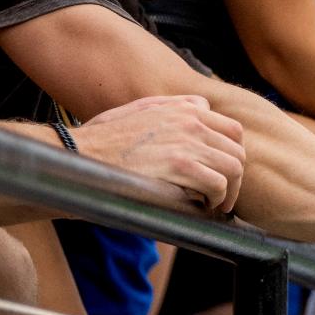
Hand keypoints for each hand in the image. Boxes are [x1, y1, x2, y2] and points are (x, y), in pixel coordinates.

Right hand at [76, 94, 245, 213]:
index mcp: (185, 107)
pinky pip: (218, 184)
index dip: (231, 155)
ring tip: (216, 205)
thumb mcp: (140, 110)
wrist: (77, 156)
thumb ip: (173, 108)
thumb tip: (202, 109)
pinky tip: (204, 207)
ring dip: (229, 192)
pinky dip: (217, 199)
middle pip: (237, 150)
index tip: (223, 173)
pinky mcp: (180, 165)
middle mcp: (191, 119)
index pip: (232, 129)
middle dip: (234, 176)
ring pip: (233, 168)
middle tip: (223, 196)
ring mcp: (187, 141)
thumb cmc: (103, 139)